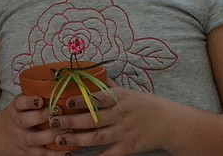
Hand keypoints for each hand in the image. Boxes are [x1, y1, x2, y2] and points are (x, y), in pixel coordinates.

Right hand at [0, 94, 65, 154]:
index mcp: (15, 109)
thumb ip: (34, 97)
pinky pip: (44, 154)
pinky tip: (68, 150)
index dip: (29, 101)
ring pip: (36, 139)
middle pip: (26, 120)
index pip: (19, 103)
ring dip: (52, 135)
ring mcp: (24, 139)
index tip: (40, 99)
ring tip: (67, 129)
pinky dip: (56, 153)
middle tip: (58, 111)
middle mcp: (18, 124)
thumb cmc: (17, 115)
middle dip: (42, 116)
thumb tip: (59, 84)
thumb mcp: (19, 104)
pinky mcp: (30, 153)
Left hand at [49, 87, 168, 154]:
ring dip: (76, 140)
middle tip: (53, 121)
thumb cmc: (145, 104)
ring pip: (96, 137)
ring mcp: (123, 133)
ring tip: (59, 140)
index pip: (98, 98)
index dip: (81, 100)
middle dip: (71, 121)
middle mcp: (120, 115)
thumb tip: (88, 74)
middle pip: (92, 119)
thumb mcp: (128, 92)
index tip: (65, 101)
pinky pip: (108, 155)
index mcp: (119, 98)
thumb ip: (108, 86)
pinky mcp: (127, 148)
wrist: (169, 123)